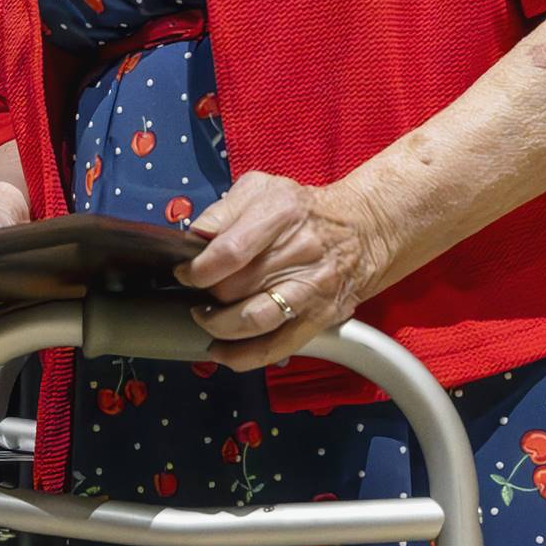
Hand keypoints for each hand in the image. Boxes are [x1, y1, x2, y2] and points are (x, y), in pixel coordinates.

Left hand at [173, 172, 388, 370]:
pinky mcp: (319, 318)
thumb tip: (193, 237)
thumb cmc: (302, 209)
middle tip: (194, 292)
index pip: (230, 250)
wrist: (362, 229)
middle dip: (205, 294)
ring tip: (204, 318)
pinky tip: (222, 351)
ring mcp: (311, 289)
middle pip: (237, 286)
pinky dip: (244, 356)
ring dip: (219, 326)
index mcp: (281, 213)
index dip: (198, 268)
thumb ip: (223, 210)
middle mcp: (299, 252)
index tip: (183, 272)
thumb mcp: (261, 188)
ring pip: (255, 320)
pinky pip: (277, 346)